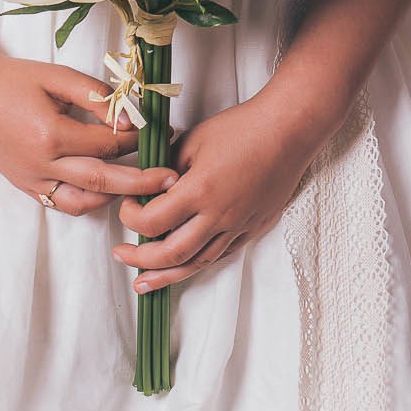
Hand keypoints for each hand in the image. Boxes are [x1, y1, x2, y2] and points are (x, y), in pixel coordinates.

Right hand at [0, 49, 178, 215]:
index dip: (135, 139)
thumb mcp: (58, 77)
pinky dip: (87, 201)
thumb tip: (128, 119)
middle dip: (142, 182)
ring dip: (114, 197)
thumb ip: (96, 97)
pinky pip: (61, 203)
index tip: (159, 132)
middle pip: (103, 181)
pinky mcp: (23, 185)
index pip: (107, 145)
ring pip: (82, 202)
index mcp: (51, 135)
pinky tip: (104, 190)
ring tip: (140, 187)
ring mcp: (30, 179)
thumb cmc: (14, 77)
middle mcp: (41, 164)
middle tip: (171, 181)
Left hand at [112, 92, 316, 290]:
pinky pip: (221, 255)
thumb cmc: (243, 128)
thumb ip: (168, 165)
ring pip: (197, 263)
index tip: (128, 207)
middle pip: (171, 254)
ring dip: (167, 275)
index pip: (153, 221)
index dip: (132, 218)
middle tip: (122, 255)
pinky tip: (185, 266)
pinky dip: (199, 264)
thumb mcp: (194, 139)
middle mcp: (219, 215)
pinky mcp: (254, 227)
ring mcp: (239, 225)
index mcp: (199, 191)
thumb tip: (152, 183)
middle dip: (140, 259)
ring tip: (145, 282)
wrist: (289, 130)